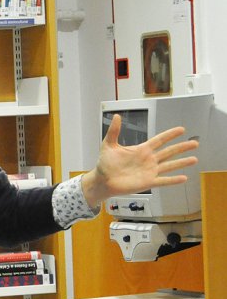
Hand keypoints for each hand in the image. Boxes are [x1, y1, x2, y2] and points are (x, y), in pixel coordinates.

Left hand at [81, 114, 198, 207]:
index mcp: (141, 150)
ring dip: (182, 163)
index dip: (170, 135)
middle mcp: (148, 160)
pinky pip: (163, 181)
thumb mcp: (109, 145)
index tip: (181, 129)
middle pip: (169, 152)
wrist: (102, 180)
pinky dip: (173, 180)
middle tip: (195, 143)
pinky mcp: (147, 182)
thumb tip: (117, 116)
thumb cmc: (105, 164)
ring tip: (194, 159)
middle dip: (182, 147)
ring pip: (169, 166)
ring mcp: (149, 171)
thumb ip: (114, 131)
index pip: (159, 140)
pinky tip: (183, 178)